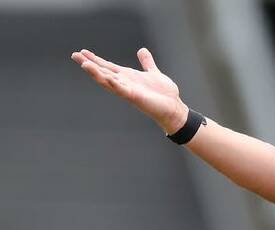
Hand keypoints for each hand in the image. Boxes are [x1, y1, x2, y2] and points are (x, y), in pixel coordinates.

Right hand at [71, 47, 187, 133]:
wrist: (174, 109)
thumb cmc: (164, 94)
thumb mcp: (154, 73)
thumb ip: (147, 63)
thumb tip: (142, 50)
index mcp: (128, 77)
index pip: (107, 66)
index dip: (95, 59)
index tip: (81, 51)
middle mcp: (124, 83)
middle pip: (103, 72)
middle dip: (89, 64)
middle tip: (74, 55)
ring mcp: (128, 90)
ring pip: (108, 81)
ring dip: (96, 73)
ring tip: (84, 64)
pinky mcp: (134, 97)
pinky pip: (121, 89)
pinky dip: (113, 83)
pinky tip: (106, 77)